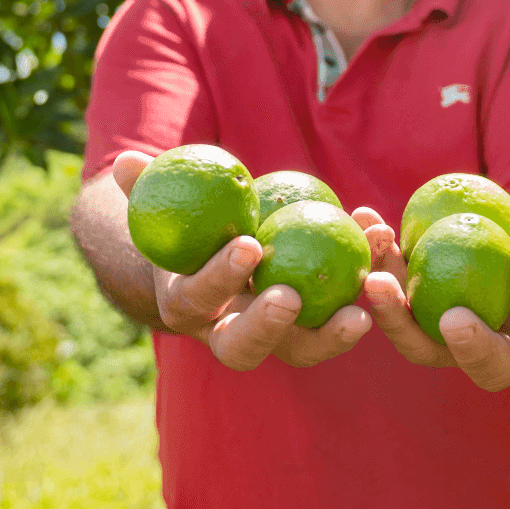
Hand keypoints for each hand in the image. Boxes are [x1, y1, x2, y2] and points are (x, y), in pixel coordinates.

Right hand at [113, 150, 371, 369]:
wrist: (215, 262)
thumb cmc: (186, 227)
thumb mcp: (162, 207)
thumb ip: (143, 187)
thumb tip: (127, 159)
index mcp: (187, 305)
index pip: (199, 300)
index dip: (219, 278)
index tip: (247, 246)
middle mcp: (228, 332)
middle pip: (246, 348)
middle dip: (269, 328)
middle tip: (293, 295)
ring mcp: (274, 337)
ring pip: (303, 349)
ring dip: (333, 331)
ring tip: (364, 302)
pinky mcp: (313, 326)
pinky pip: (338, 312)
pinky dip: (363, 278)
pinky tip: (382, 239)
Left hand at [355, 206, 509, 391]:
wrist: (507, 245)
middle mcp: (503, 352)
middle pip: (487, 366)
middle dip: (470, 346)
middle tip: (452, 313)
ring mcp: (452, 344)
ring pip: (424, 344)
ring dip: (398, 315)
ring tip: (380, 275)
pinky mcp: (411, 321)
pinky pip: (392, 304)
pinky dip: (379, 267)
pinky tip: (368, 220)